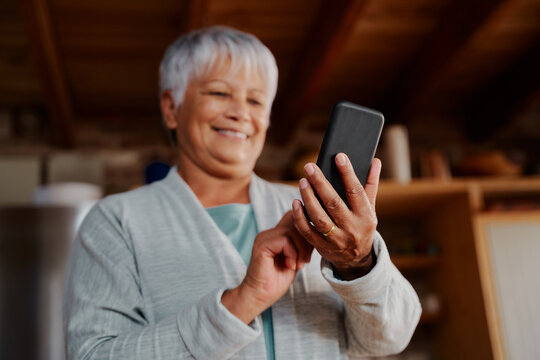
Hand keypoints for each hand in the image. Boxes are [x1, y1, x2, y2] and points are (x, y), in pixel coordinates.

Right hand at [222, 211, 312, 323]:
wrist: (260, 297)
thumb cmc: (276, 282)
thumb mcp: (295, 259)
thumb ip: (301, 245)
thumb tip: (315, 232)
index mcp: (276, 235)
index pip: (295, 217)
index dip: (307, 231)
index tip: (309, 252)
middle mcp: (269, 233)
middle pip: (295, 220)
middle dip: (306, 240)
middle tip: (305, 260)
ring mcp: (264, 238)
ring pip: (293, 230)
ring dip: (301, 250)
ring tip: (298, 265)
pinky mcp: (262, 245)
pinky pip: (285, 240)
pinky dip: (293, 254)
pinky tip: (290, 266)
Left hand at [292, 153, 380, 279]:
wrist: (356, 259)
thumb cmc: (362, 225)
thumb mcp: (370, 208)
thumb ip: (371, 184)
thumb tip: (374, 160)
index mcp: (366, 216)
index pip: (356, 191)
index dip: (348, 173)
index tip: (339, 156)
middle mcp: (352, 228)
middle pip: (334, 203)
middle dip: (320, 183)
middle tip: (309, 167)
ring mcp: (336, 240)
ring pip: (319, 218)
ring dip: (308, 199)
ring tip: (302, 182)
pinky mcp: (322, 247)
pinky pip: (308, 231)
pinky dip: (300, 217)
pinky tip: (295, 202)